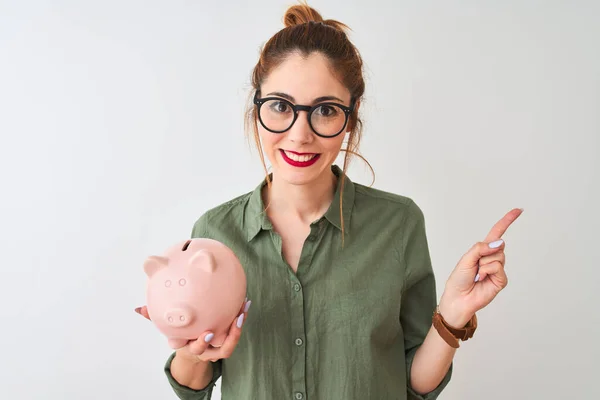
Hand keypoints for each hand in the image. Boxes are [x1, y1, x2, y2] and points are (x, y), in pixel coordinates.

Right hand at [135, 298, 251, 362]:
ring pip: (232, 342)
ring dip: (239, 328)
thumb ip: (154, 319)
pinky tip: (244, 304)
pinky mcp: (226, 340)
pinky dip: (241, 320)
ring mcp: (218, 347)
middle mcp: (207, 350)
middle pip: (222, 349)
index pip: (198, 349)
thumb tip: (138, 308)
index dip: (203, 342)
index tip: (208, 332)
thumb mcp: (168, 329)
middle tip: (235, 320)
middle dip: (230, 337)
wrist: (192, 350)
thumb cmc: (180, 336)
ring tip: (243, 309)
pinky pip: (236, 333)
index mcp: (192, 347)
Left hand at [438, 208, 522, 326]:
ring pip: (498, 257)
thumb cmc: (459, 279)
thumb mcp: (466, 258)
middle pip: (498, 245)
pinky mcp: (501, 280)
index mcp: (483, 250)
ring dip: (483, 264)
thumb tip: (500, 242)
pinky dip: (487, 272)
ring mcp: (498, 269)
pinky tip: (481, 279)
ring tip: (477, 274)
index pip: (497, 233)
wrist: (458, 298)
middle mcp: (492, 258)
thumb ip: (481, 248)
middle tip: (475, 265)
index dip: (507, 221)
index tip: (518, 210)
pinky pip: (498, 268)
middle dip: (484, 253)